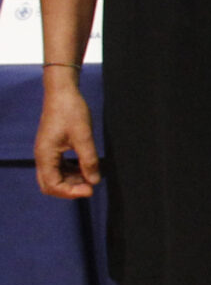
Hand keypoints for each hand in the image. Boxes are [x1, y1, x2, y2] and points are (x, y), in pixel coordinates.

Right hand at [33, 76, 98, 199]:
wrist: (62, 93)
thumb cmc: (71, 111)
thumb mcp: (83, 136)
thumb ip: (88, 160)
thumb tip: (94, 181)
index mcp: (45, 155)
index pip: (52, 185)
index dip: (71, 192)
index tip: (91, 189)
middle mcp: (42, 157)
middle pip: (50, 184)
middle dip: (70, 189)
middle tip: (91, 186)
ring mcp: (47, 152)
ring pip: (55, 176)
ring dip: (72, 180)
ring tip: (92, 176)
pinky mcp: (53, 148)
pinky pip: (59, 167)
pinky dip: (72, 171)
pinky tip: (86, 168)